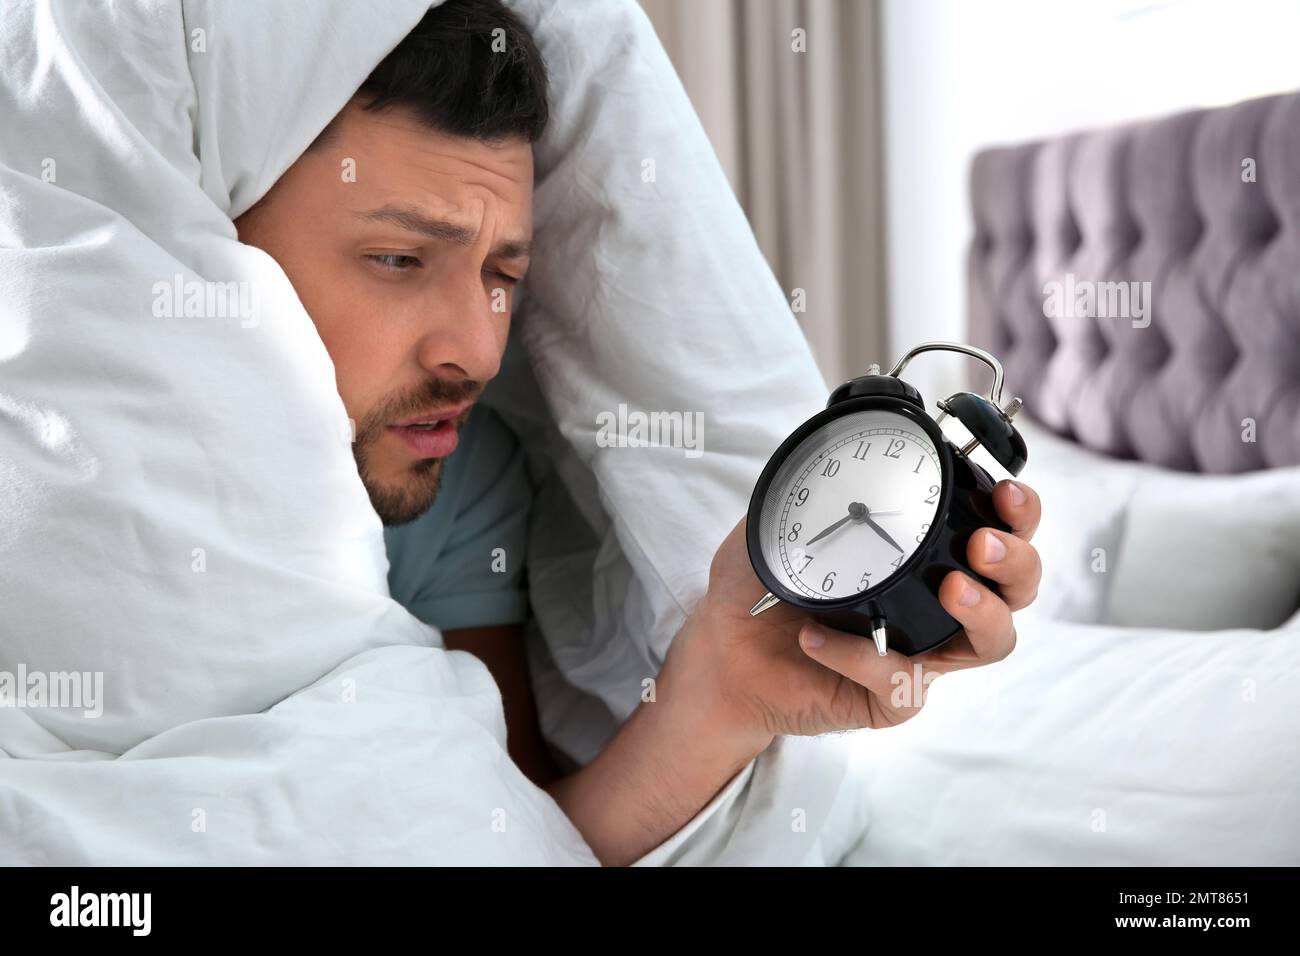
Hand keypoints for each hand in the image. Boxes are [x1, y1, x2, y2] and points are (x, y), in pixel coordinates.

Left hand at [659, 479, 1040, 742]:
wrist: (721, 651)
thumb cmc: (761, 587)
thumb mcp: (780, 523)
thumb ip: (810, 489)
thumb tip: (830, 454)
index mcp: (924, 553)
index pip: (998, 528)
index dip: (1019, 512)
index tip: (1006, 492)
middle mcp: (937, 603)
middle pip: (1017, 586)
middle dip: (1017, 560)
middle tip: (983, 544)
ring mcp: (922, 652)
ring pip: (992, 641)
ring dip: (984, 613)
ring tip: (951, 588)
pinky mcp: (894, 697)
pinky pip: (900, 679)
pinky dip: (860, 656)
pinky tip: (815, 636)